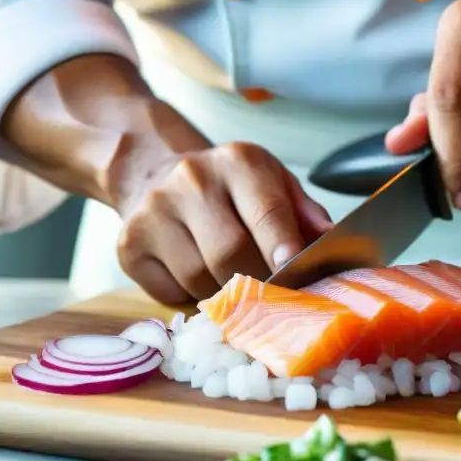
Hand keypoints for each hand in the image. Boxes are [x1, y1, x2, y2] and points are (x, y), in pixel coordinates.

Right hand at [116, 141, 332, 303]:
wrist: (152, 172)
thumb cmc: (229, 189)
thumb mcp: (272, 184)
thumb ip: (304, 214)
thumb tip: (331, 244)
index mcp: (238, 162)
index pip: (265, 209)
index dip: (281, 245)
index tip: (295, 273)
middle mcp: (191, 180)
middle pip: (230, 253)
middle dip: (258, 284)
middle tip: (273, 299)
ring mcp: (154, 213)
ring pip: (199, 279)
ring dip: (224, 296)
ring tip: (232, 284)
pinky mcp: (129, 245)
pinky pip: (170, 292)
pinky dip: (191, 298)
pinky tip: (197, 279)